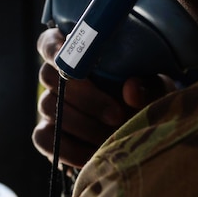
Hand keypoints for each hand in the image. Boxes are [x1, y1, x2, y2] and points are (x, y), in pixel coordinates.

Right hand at [34, 28, 173, 167]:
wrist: (142, 133)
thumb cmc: (146, 100)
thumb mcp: (154, 91)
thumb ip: (146, 86)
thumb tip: (131, 87)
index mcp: (79, 55)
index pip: (51, 42)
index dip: (54, 48)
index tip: (72, 59)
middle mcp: (58, 77)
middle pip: (49, 75)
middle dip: (84, 96)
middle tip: (116, 115)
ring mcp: (50, 105)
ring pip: (47, 106)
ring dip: (81, 123)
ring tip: (110, 137)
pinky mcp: (47, 133)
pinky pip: (44, 138)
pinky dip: (67, 148)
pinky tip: (92, 154)